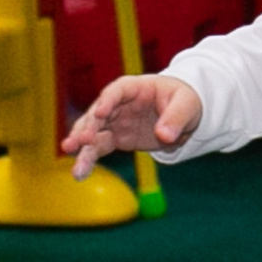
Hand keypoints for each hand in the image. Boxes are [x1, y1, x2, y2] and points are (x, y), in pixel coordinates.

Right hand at [61, 74, 201, 178]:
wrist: (185, 115)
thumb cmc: (185, 100)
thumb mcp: (187, 104)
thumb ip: (176, 118)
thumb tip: (164, 135)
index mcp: (136, 87)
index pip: (118, 90)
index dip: (108, 100)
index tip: (100, 113)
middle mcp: (120, 103)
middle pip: (98, 113)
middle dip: (88, 126)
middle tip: (80, 141)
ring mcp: (116, 121)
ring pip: (94, 133)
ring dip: (82, 147)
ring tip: (74, 162)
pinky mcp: (117, 138)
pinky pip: (99, 148)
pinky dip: (89, 159)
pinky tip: (80, 173)